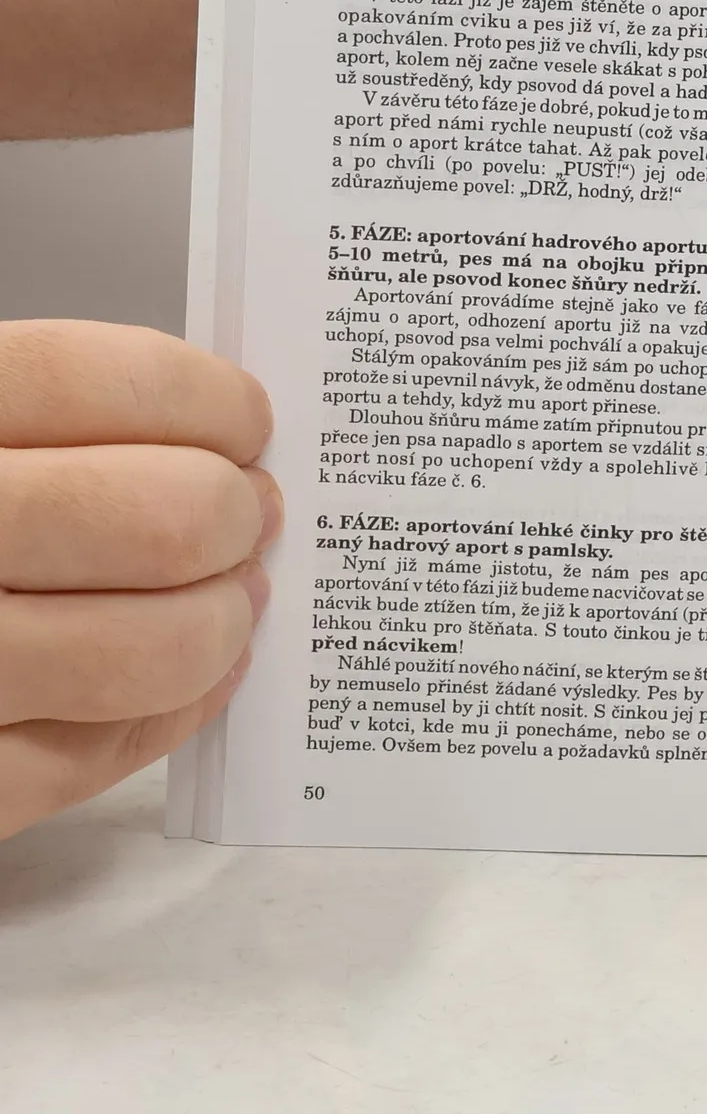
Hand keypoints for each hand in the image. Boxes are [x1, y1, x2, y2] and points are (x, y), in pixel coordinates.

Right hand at [0, 322, 277, 840]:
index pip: (85, 380)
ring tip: (230, 597)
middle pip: (154, 518)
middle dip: (232, 516)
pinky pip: (84, 759)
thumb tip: (202, 436)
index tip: (246, 420)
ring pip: (146, 649)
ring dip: (221, 622)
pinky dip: (168, 714)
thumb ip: (26, 419)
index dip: (199, 399)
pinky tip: (189, 678)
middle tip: (249, 514)